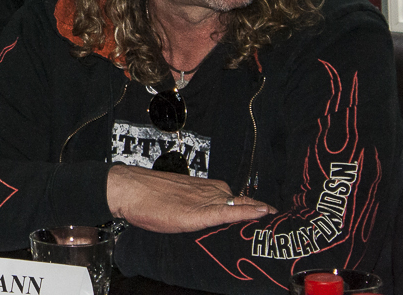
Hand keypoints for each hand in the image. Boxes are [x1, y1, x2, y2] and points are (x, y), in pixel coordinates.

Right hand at [106, 165, 274, 232]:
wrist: (126, 188)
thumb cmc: (142, 196)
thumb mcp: (170, 199)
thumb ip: (187, 203)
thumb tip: (193, 212)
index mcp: (199, 188)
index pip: (231, 194)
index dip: (249, 202)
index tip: (266, 209)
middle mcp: (205, 191)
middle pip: (239, 198)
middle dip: (258, 207)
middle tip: (276, 214)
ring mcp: (203, 199)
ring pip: (238, 203)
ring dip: (257, 209)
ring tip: (275, 215)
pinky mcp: (198, 211)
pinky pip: (227, 211)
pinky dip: (244, 212)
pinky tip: (259, 213)